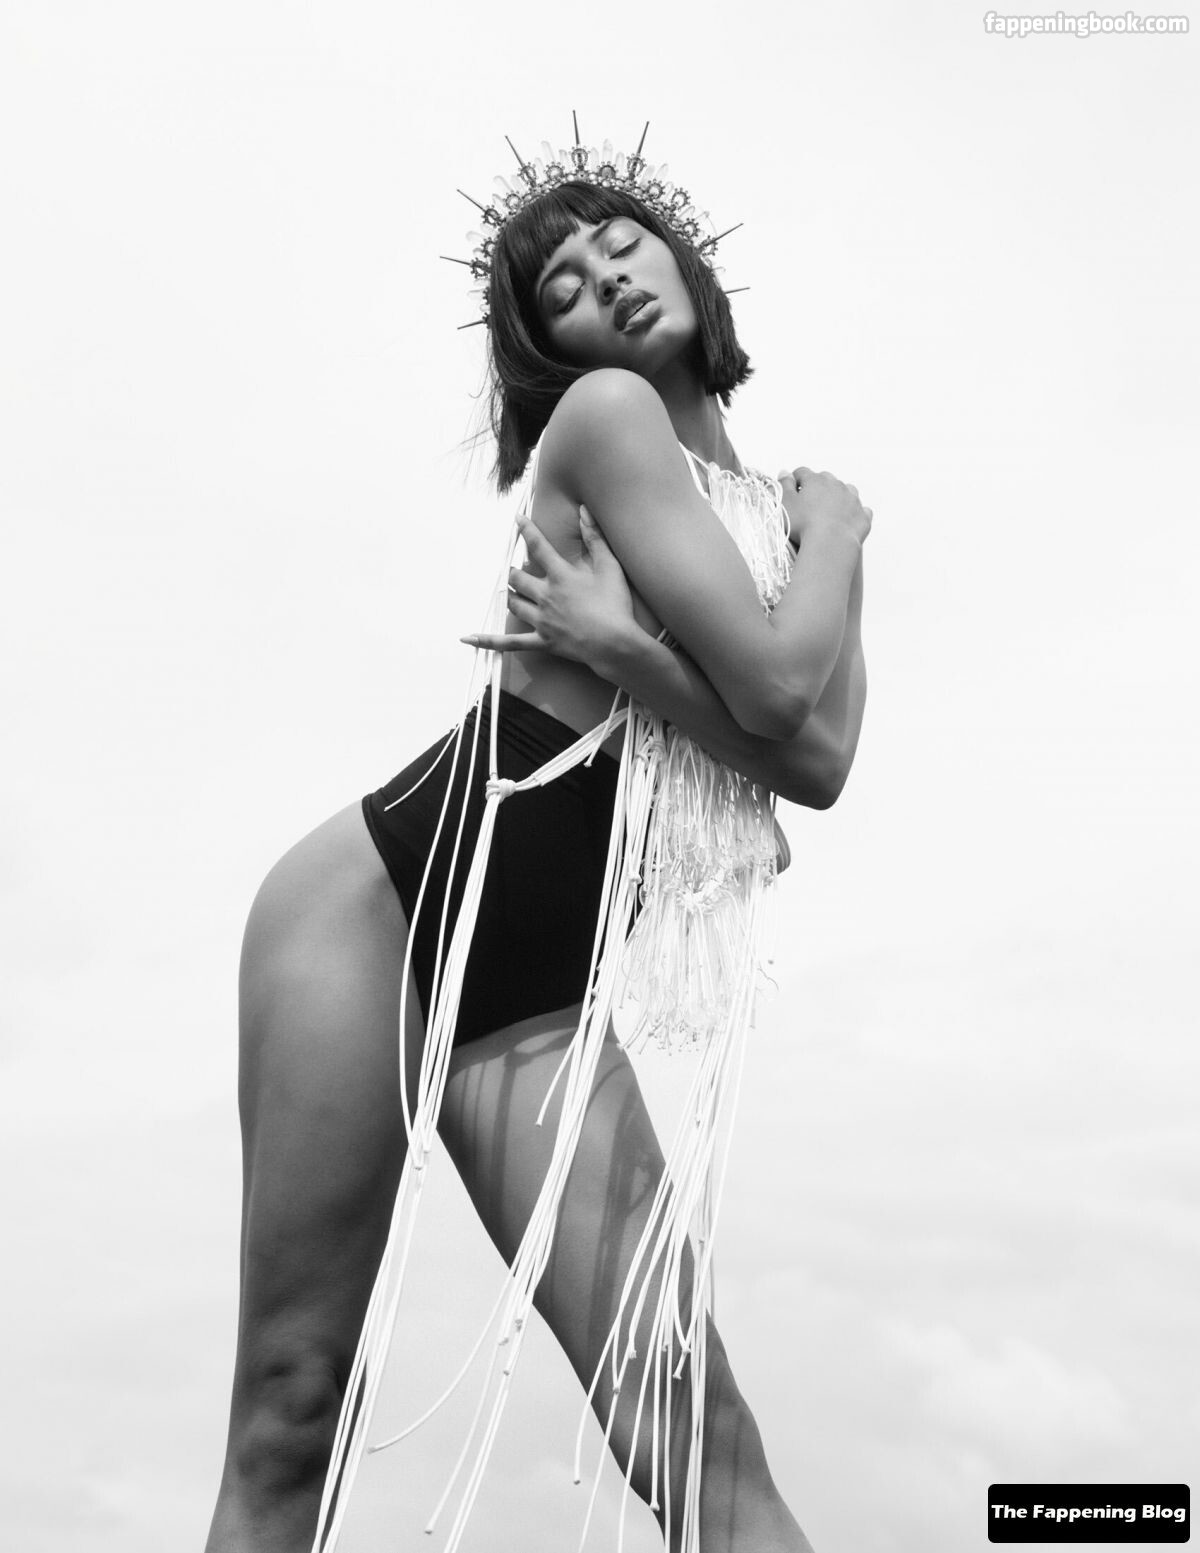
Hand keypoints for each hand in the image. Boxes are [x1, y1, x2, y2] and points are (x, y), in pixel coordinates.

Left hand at [461, 507, 636, 669]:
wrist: (615, 644)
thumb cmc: (615, 605)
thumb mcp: (609, 567)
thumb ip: (595, 538)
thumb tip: (583, 511)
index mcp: (560, 576)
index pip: (538, 546)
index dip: (527, 530)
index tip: (518, 519)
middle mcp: (545, 595)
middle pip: (517, 578)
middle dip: (515, 572)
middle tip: (520, 570)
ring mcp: (541, 620)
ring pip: (512, 603)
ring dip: (511, 595)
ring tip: (514, 592)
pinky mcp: (541, 641)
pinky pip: (508, 643)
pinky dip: (488, 641)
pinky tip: (469, 638)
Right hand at [778, 467, 872, 549]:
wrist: (830, 544)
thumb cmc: (803, 525)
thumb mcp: (784, 504)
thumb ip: (783, 486)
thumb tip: (784, 472)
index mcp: (816, 480)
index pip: (802, 473)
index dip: (794, 481)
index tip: (791, 492)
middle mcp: (837, 485)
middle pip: (825, 479)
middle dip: (817, 488)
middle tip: (808, 505)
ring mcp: (853, 500)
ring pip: (846, 491)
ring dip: (838, 497)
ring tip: (829, 512)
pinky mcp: (863, 516)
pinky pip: (861, 510)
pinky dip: (854, 513)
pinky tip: (847, 521)